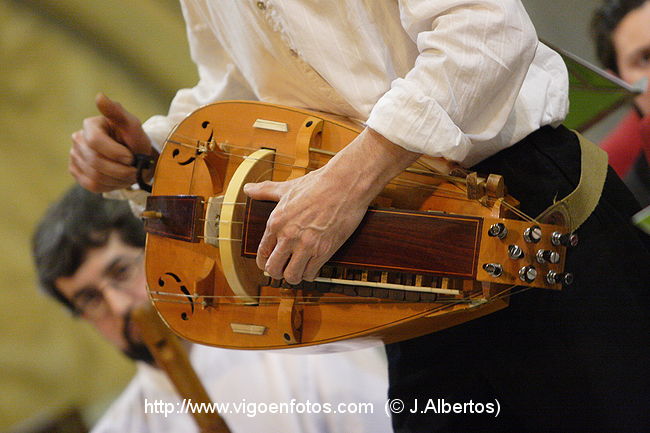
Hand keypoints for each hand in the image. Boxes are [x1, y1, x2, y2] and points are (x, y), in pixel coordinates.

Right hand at [69, 93, 156, 192]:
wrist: (136, 159)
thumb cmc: (134, 140)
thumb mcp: (132, 126)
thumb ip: (117, 113)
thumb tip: (99, 96)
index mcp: (90, 125)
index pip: (95, 141)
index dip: (116, 153)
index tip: (131, 157)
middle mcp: (78, 139)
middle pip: (95, 161)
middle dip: (120, 170)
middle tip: (134, 170)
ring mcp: (74, 156)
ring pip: (94, 176)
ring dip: (117, 179)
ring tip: (128, 174)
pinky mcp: (76, 172)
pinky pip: (92, 185)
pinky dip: (110, 185)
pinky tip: (118, 179)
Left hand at [243, 128, 419, 284]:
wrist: (345, 184)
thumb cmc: (317, 184)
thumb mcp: (287, 188)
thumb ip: (265, 190)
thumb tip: (248, 189)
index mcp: (276, 222)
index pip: (262, 254)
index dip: (264, 263)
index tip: (270, 264)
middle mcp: (288, 236)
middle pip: (273, 269)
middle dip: (277, 273)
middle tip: (284, 270)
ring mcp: (306, 245)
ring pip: (292, 276)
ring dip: (294, 276)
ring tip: (298, 271)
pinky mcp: (324, 250)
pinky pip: (311, 273)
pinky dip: (311, 274)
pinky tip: (312, 268)